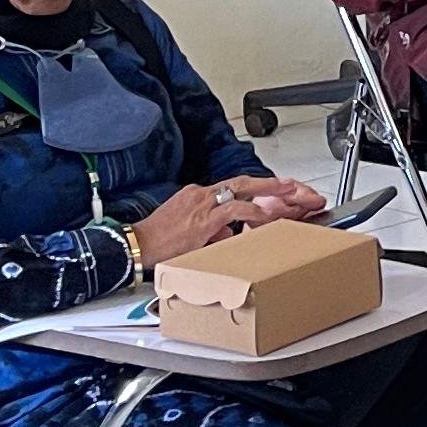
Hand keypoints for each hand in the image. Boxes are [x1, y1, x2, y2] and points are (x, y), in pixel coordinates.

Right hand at [124, 173, 315, 266]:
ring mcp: (202, 204)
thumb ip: (211, 231)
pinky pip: (234, 210)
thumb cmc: (159, 242)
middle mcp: (200, 194)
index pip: (228, 189)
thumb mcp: (189, 232)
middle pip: (239, 181)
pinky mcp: (204, 219)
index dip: (250, 194)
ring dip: (267, 191)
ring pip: (240, 190)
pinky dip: (252, 213)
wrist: (138, 245)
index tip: (267, 195)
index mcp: (195, 195)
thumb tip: (228, 236)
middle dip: (266, 182)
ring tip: (287, 193)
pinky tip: (265, 218)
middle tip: (288, 183)